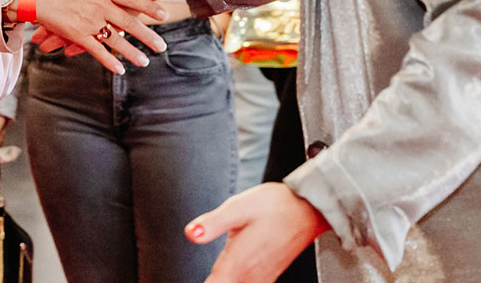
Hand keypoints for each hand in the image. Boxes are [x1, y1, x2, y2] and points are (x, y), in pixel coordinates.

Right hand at [32, 0, 165, 73]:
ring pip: (117, 39)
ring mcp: (90, 21)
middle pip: (130, 22)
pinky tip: (119, 69)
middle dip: (147, 36)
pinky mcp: (78, 34)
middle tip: (162, 47)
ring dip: (132, 52)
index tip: (164, 15)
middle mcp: (100, 5)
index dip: (149, 7)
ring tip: (145, 61)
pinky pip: (97, 49)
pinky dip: (109, 61)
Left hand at [188, 182, 328, 282]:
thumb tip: (190, 234)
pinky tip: (228, 276)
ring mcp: (260, 278)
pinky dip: (232, 282)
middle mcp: (249, 277)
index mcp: (237, 264)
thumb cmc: (275, 206)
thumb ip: (212, 224)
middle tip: (193, 270)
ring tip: (213, 276)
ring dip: (221, 282)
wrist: (309, 209)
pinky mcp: (267, 275)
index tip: (171, 279)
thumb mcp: (238, 207)